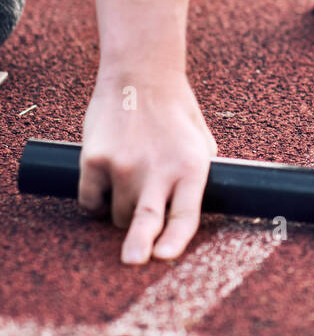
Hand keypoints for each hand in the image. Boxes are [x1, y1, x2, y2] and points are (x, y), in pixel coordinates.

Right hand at [79, 71, 216, 264]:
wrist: (140, 74)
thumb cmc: (174, 114)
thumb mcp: (200, 144)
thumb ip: (196, 180)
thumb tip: (189, 220)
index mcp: (190, 166)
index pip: (185, 214)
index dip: (176, 240)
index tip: (165, 256)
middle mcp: (157, 168)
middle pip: (146, 221)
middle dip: (139, 246)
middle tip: (133, 261)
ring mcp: (122, 164)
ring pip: (117, 215)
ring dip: (122, 213)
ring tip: (130, 186)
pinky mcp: (94, 159)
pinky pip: (90, 200)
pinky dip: (96, 201)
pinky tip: (105, 184)